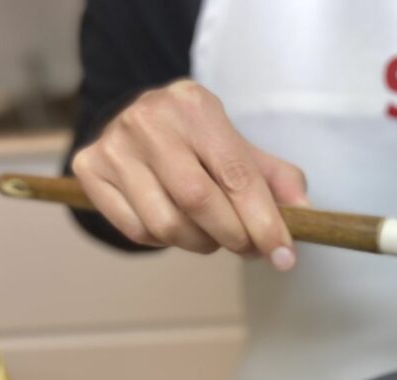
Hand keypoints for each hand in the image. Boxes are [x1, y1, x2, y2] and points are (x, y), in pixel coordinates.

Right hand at [72, 79, 306, 269]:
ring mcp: (114, 144)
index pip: (236, 175)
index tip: (284, 256)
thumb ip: (278, 181)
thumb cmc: (202, 145)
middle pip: (199, 202)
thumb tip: (306, 215)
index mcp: (195, 106)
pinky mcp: (90, 169)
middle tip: (248, 248)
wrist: (141, 125)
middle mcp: (149, 119)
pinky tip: (179, 226)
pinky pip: (138, 231)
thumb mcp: (242, 150)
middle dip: (234, 237)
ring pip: (167, 224)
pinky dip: (167, 242)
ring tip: (212, 235)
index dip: (265, 223)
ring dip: (201, 244)